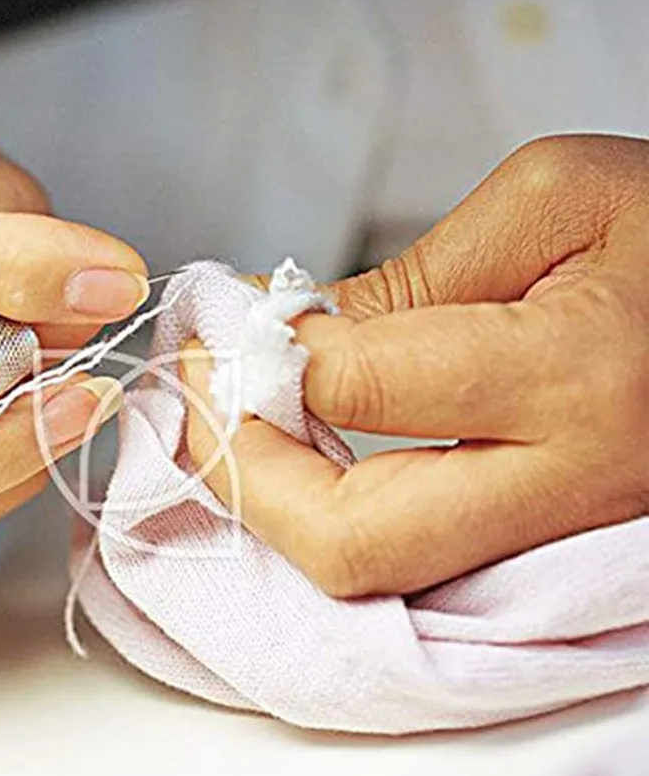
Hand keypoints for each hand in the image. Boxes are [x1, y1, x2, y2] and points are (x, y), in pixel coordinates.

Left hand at [181, 134, 648, 595]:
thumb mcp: (556, 200)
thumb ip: (413, 274)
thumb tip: (296, 333)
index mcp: (576, 370)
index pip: (360, 384)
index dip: (267, 352)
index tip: (229, 319)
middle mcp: (567, 481)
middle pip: (350, 541)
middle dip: (242, 472)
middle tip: (198, 400)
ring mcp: (554, 536)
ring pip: (370, 574)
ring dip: (271, 506)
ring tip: (232, 426)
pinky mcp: (539, 552)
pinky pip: (405, 567)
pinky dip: (323, 519)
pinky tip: (295, 461)